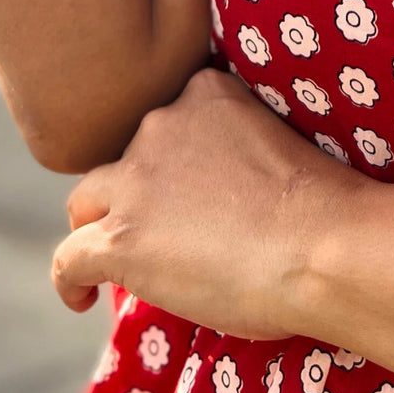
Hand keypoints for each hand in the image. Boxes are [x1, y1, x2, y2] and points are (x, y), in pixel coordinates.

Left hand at [51, 66, 370, 341]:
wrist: (324, 244)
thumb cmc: (325, 205)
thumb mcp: (281, 142)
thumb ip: (238, 149)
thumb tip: (223, 196)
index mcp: (205, 94)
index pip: (168, 123)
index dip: (172, 161)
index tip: (190, 192)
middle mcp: (161, 126)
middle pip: (126, 160)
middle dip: (138, 194)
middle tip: (169, 233)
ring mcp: (136, 182)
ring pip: (87, 203)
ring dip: (100, 228)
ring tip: (117, 262)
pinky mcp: (120, 239)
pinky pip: (68, 258)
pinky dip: (69, 280)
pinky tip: (82, 297)